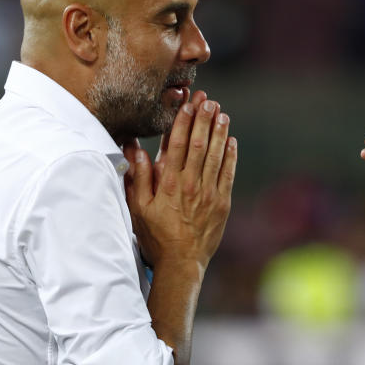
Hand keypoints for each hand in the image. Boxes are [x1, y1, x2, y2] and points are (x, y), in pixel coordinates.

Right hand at [124, 98, 236, 276]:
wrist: (181, 263)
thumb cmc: (155, 236)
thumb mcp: (138, 208)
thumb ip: (137, 177)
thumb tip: (133, 149)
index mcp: (168, 183)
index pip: (175, 144)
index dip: (182, 121)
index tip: (187, 104)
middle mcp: (190, 184)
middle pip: (198, 144)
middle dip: (203, 119)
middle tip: (208, 100)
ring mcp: (208, 193)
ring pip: (215, 155)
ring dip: (218, 132)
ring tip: (221, 113)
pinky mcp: (222, 203)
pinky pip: (228, 173)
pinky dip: (230, 155)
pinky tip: (231, 140)